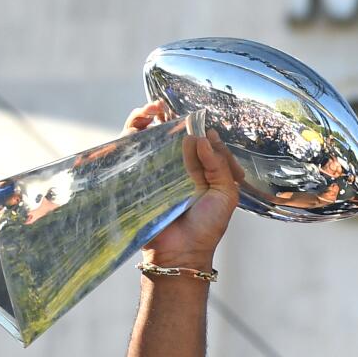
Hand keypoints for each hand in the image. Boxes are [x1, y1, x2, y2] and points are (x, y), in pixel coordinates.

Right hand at [123, 100, 241, 268]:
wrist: (182, 252)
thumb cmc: (208, 226)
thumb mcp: (225, 193)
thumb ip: (218, 165)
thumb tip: (202, 137)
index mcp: (202, 171)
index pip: (201, 142)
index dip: (200, 131)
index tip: (201, 123)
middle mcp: (179, 168)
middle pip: (173, 136)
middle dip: (171, 118)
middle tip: (171, 105)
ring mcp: (157, 172)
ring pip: (151, 138)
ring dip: (150, 118)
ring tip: (155, 107)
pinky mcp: (137, 178)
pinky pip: (132, 151)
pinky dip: (134, 132)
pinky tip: (141, 120)